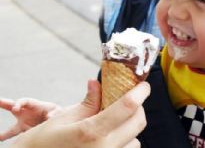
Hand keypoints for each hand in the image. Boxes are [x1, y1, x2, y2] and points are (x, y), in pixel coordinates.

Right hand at [0, 97, 60, 140]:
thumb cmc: (54, 113)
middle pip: (12, 108)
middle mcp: (25, 114)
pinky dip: (14, 141)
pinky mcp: (25, 133)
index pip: (23, 101)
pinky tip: (7, 142)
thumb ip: (54, 113)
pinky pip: (20, 138)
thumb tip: (49, 118)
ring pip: (12, 130)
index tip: (15, 108)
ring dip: (5, 134)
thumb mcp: (57, 111)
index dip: (19, 103)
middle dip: (3, 103)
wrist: (55, 122)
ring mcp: (23, 124)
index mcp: (32, 105)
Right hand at [11, 80, 149, 147]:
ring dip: (131, 127)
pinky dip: (125, 143)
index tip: (144, 86)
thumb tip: (96, 83)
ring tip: (116, 121)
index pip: (126, 107)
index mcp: (91, 132)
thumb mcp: (61, 119)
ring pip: (136, 141)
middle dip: (138, 107)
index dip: (140, 93)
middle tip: (129, 100)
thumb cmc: (41, 144)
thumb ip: (87, 103)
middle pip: (138, 123)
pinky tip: (112, 137)